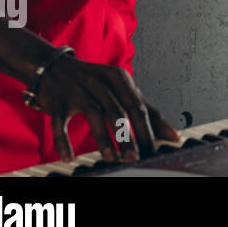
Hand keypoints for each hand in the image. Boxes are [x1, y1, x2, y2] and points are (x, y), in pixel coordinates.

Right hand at [31, 53, 179, 162]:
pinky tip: (69, 157)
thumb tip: (172, 135)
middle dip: (127, 136)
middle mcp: (99, 82)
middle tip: (134, 157)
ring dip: (103, 139)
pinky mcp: (56, 102)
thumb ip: (146, 110)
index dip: (146, 129)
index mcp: (119, 78)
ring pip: (93, 115)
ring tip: (111, 158)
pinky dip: (63, 142)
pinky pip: (59, 124)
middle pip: (117, 110)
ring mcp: (76, 90)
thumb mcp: (122, 90)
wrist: (54, 68)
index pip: (137, 105)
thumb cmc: (95, 82)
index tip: (152, 149)